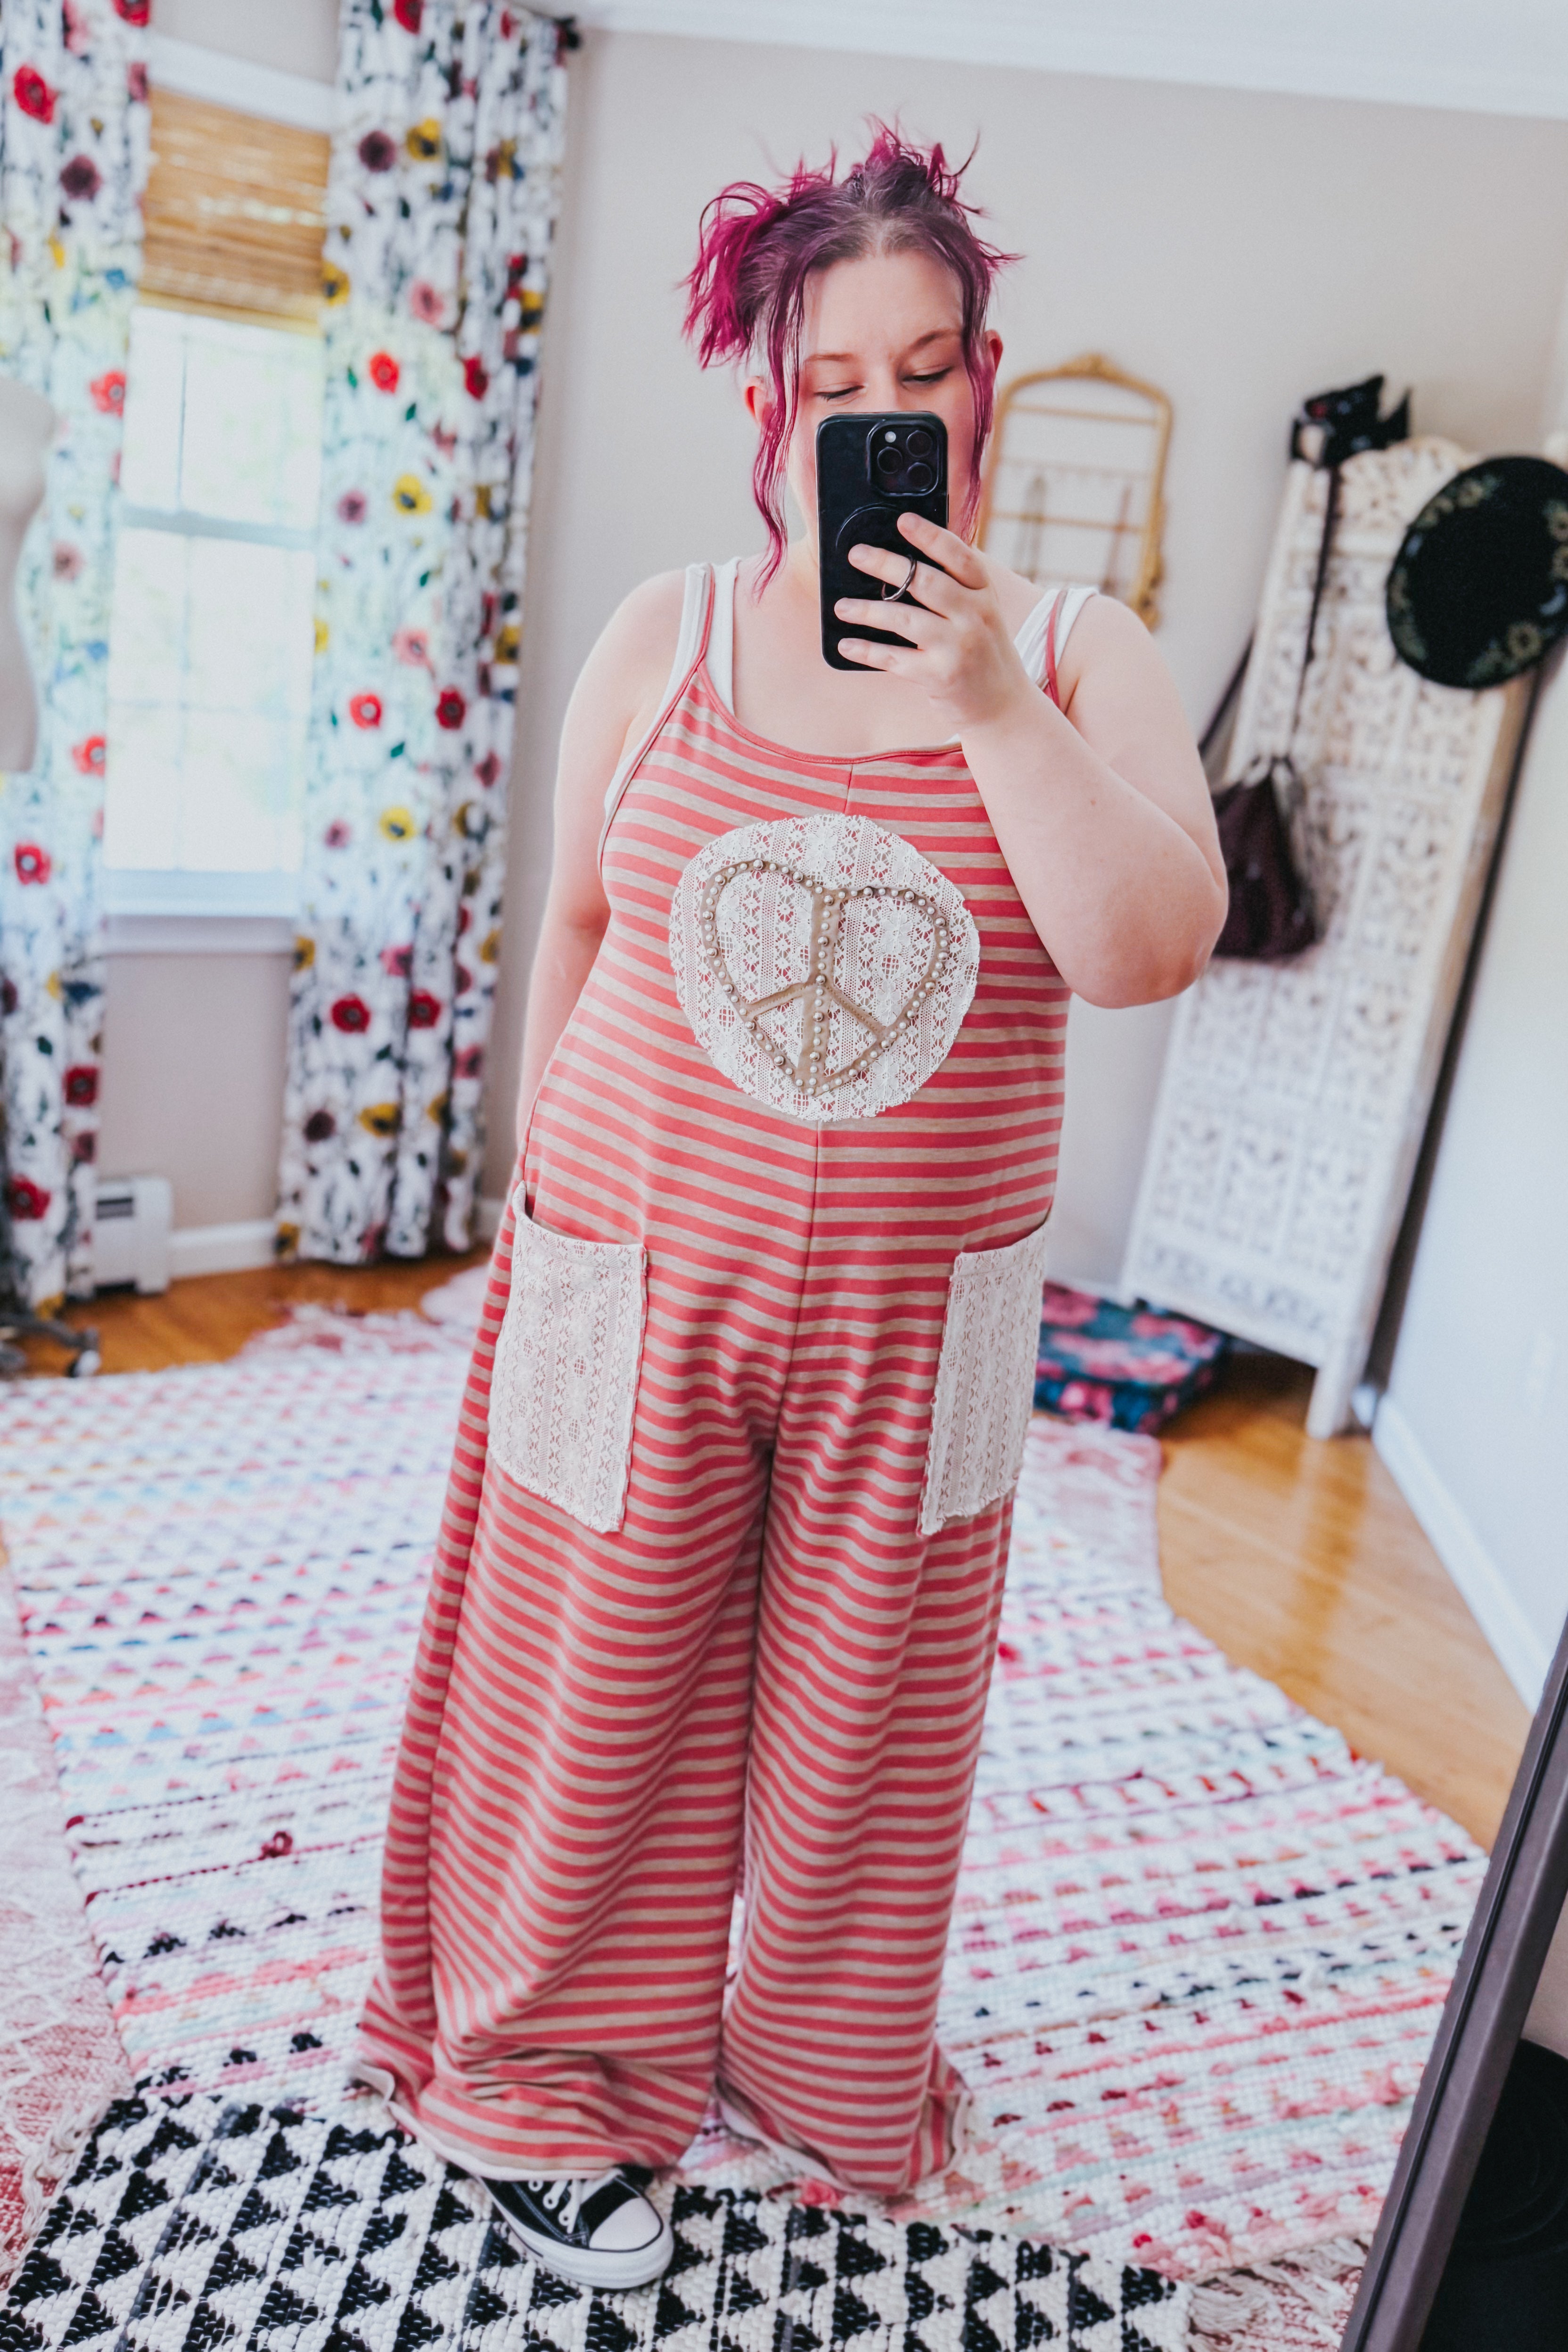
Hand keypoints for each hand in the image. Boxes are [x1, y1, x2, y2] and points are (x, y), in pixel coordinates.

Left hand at [834, 512, 1037, 732]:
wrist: (1003, 706)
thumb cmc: (983, 652)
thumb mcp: (982, 613)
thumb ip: (956, 588)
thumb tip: (907, 560)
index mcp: (985, 594)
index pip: (959, 556)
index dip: (931, 536)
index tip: (903, 520)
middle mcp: (975, 616)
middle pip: (926, 582)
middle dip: (887, 565)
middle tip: (856, 554)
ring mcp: (958, 647)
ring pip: (905, 620)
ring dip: (868, 610)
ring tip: (841, 606)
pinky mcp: (941, 676)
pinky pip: (895, 659)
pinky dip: (868, 651)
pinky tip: (847, 644)